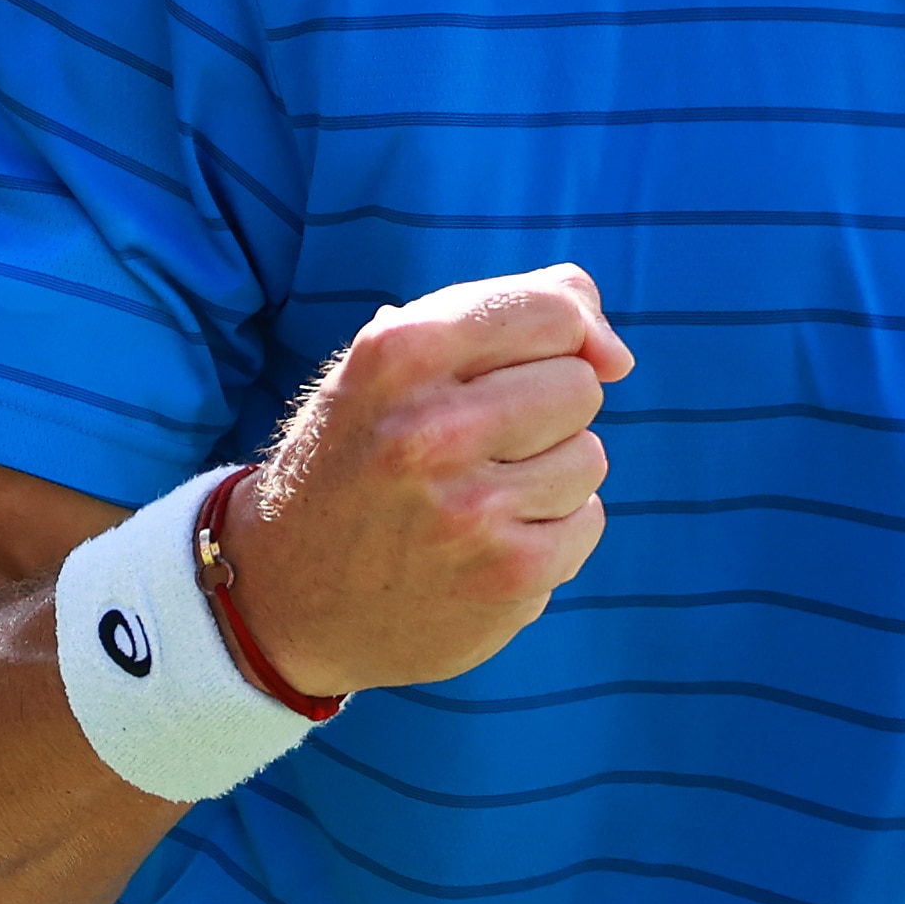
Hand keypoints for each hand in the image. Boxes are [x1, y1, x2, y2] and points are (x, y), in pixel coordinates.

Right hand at [219, 265, 630, 696]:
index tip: (523, 366)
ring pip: (590, 455)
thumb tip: (618, 353)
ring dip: (549, 474)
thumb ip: (510, 314)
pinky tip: (487, 542)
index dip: (558, 336)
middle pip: (580, 385)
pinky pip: (588, 520)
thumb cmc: (363, 451)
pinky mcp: (507, 577)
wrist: (286, 592)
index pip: (554, 311)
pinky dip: (552, 530)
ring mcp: (471, 510)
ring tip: (475, 496)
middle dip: (546, 409)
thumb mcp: (398, 359)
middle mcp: (432, 430)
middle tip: (479, 443)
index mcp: (400, 353)